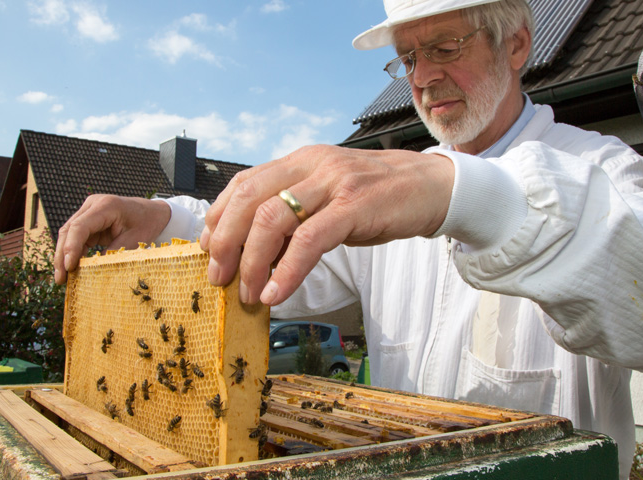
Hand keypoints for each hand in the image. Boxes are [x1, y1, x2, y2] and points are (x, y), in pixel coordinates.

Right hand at [54, 194, 170, 283]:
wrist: (153, 212)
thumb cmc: (146, 224)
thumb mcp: (134, 240)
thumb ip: (113, 254)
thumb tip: (93, 272)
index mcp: (106, 206)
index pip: (80, 227)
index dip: (71, 247)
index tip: (69, 267)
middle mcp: (92, 205)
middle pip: (68, 230)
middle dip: (62, 255)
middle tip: (60, 279)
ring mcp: (88, 212)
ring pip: (68, 235)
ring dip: (64, 256)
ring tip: (62, 279)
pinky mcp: (88, 221)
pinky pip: (76, 238)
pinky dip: (73, 254)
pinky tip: (72, 270)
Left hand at [200, 144, 454, 305]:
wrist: (434, 187)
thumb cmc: (379, 198)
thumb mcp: (330, 197)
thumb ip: (297, 212)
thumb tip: (257, 249)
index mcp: (301, 161)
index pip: (244, 183)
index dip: (219, 217)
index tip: (208, 249)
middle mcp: (313, 165)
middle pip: (249, 199)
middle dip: (225, 241)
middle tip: (218, 277)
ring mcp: (334, 182)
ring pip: (273, 219)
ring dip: (252, 261)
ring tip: (247, 292)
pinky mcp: (356, 205)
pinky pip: (310, 240)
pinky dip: (286, 270)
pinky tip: (276, 292)